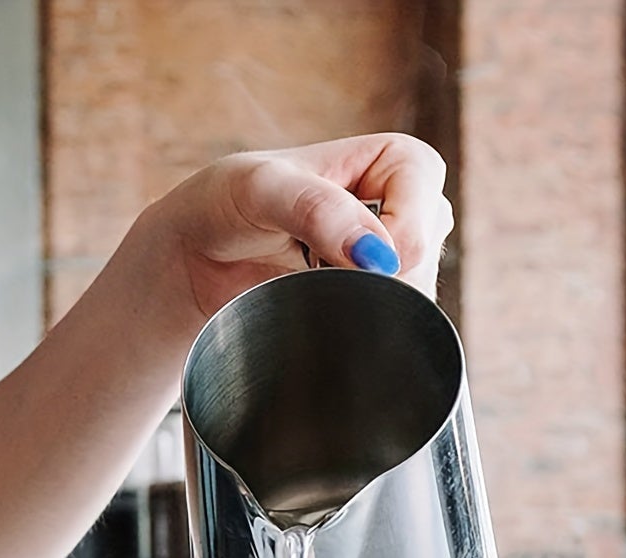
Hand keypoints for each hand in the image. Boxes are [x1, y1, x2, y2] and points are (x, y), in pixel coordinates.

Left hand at [146, 133, 451, 324]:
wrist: (198, 257)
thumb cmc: (227, 203)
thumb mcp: (263, 189)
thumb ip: (318, 210)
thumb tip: (377, 255)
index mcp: (396, 160)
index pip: (427, 212)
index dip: (397, 242)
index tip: (345, 258)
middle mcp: (405, 208)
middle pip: (423, 261)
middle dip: (375, 280)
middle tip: (313, 273)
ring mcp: (392, 259)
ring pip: (412, 300)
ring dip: (364, 307)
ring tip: (307, 285)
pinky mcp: (372, 301)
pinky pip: (391, 326)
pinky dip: (359, 329)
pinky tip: (319, 312)